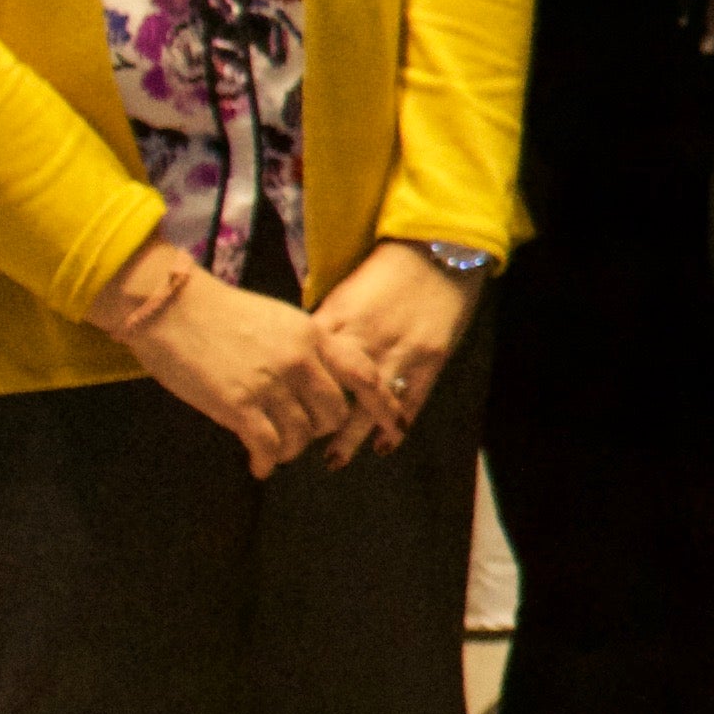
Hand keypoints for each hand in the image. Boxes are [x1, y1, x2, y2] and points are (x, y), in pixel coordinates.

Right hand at [95, 251, 392, 475]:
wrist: (171, 306)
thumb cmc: (221, 312)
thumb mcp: (279, 319)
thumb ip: (305, 347)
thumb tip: (322, 377)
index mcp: (313, 336)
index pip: (363, 374)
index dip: (383, 402)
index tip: (394, 423)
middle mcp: (299, 361)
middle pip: (333, 413)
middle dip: (321, 429)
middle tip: (302, 431)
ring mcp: (269, 384)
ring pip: (301, 435)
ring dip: (291, 448)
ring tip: (276, 448)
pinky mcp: (238, 405)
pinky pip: (268, 446)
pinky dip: (266, 461)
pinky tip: (259, 465)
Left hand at [306, 246, 482, 453]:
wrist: (438, 253)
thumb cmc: (386, 272)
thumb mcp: (345, 293)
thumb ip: (324, 326)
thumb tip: (297, 357)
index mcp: (340, 319)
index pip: (308, 364)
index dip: (291, 393)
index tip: (275, 414)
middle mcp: (367, 338)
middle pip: (334, 389)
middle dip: (315, 421)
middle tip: (294, 447)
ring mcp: (401, 351)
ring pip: (370, 402)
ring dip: (351, 435)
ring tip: (334, 461)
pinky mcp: (430, 359)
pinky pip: (412, 400)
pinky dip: (397, 425)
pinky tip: (384, 444)